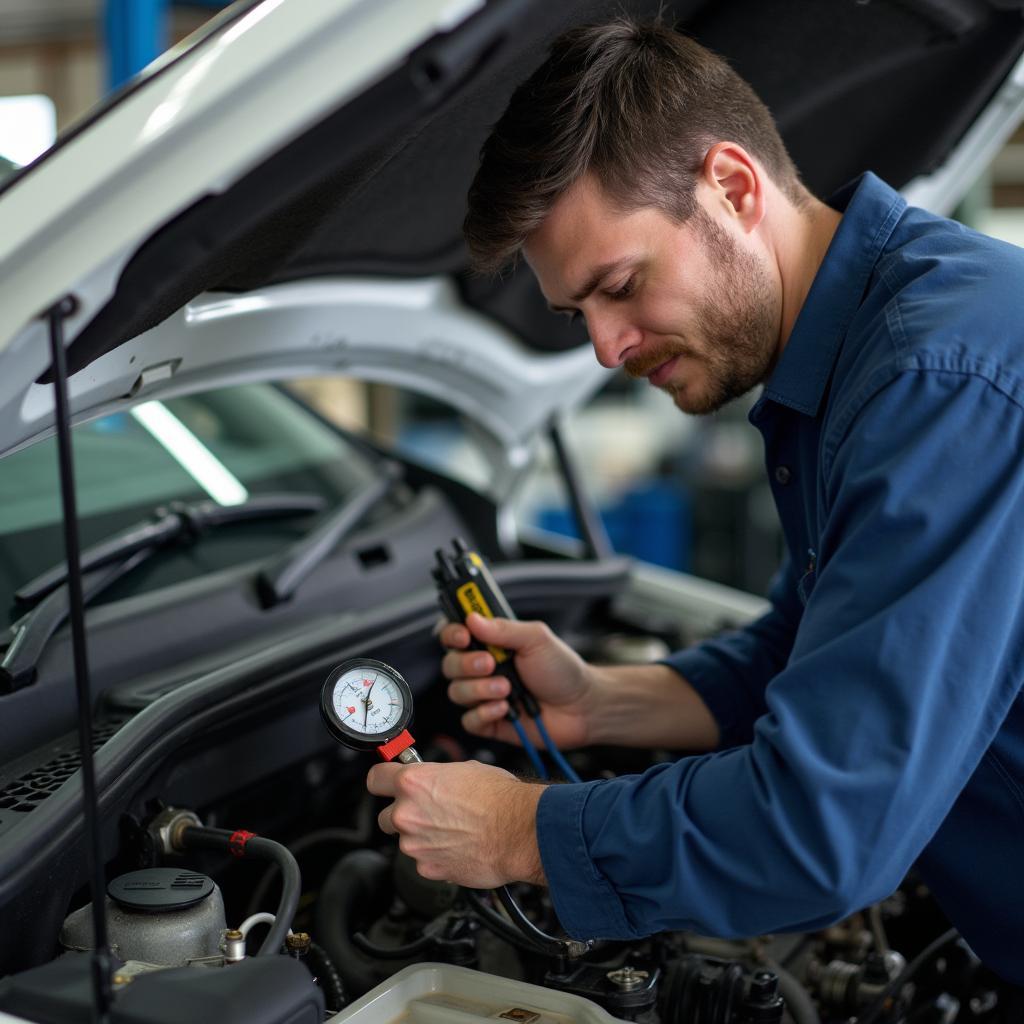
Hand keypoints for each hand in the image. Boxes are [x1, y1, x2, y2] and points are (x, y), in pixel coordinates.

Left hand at [366, 759, 545, 887]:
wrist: (520, 831)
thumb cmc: (500, 798)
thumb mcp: (466, 769)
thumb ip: (436, 776)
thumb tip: (432, 780)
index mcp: (413, 782)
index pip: (375, 778)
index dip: (383, 780)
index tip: (387, 784)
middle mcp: (408, 813)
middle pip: (386, 816)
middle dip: (404, 815)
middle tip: (430, 813)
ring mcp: (415, 844)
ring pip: (407, 841)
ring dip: (423, 838)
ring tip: (453, 831)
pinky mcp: (427, 869)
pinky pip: (424, 862)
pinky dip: (437, 857)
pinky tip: (459, 847)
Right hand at [441, 613, 594, 749]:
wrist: (582, 706)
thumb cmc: (562, 669)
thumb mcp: (536, 639)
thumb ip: (504, 629)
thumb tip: (473, 619)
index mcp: (490, 642)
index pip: (454, 633)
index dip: (451, 633)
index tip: (463, 636)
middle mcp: (482, 668)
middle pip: (449, 664)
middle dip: (466, 664)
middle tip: (490, 663)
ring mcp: (483, 695)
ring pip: (456, 692)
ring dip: (480, 689)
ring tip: (507, 688)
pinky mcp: (488, 721)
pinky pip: (469, 720)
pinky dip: (484, 713)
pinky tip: (504, 708)